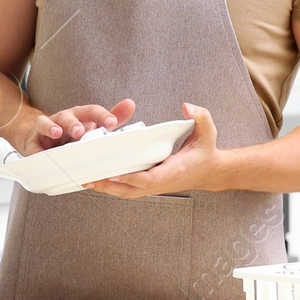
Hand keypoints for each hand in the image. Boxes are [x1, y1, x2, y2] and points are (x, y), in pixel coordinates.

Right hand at [16, 97, 135, 155]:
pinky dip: (35, 150)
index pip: (91, 111)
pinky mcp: (33, 141)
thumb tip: (131, 104)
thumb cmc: (70, 133)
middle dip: (73, 123)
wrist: (39, 136)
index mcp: (79, 116)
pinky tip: (39, 155)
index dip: (101, 115)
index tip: (112, 123)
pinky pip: (32, 144)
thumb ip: (112, 117)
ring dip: (51, 127)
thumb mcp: (91, 125)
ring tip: (57, 133)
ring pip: (46, 123)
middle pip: (67, 116)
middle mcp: (62, 119)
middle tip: (80, 132)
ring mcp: (45, 129)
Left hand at [83, 102, 226, 197]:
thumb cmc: (207, 151)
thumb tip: (186, 107)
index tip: (113, 174)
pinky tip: (100, 181)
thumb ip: (200, 117)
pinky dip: (114, 187)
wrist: (211, 171)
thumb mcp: (208, 131)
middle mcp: (163, 182)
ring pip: (129, 193)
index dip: (130, 178)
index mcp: (174, 170)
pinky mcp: (152, 186)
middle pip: (132, 190)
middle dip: (110, 186)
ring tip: (87, 180)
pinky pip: (130, 190)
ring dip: (108, 189)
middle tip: (89, 178)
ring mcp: (157, 186)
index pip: (149, 178)